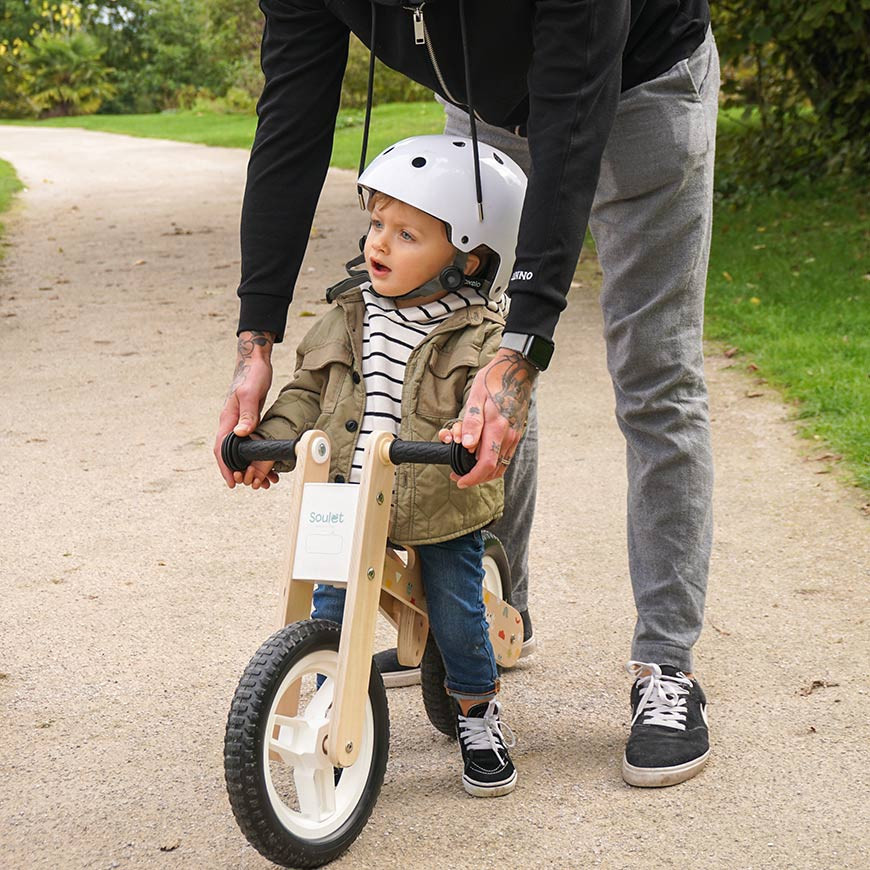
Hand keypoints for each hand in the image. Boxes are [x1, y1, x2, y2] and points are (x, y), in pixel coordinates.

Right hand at [214, 330, 274, 486]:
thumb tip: (242, 434)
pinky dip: (257, 455)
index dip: (225, 467)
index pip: (220, 449)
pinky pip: (250, 443)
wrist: (256, 362)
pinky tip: (268, 462)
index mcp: (227, 419)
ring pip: (241, 451)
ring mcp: (239, 423)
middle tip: (253, 485)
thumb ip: (247, 414)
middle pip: (229, 455)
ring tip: (265, 479)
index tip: (232, 483)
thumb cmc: (252, 374)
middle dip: (238, 472)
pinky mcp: (249, 421)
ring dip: (250, 466)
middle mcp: (231, 424)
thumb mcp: (251, 393)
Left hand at [448, 348, 536, 487]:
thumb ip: (472, 423)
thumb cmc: (493, 381)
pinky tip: (479, 454)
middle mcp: (509, 436)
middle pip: (494, 470)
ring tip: (466, 465)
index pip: (486, 464)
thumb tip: (468, 446)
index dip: (472, 477)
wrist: (517, 369)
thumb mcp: (475, 398)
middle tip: (458, 474)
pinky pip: (504, 456)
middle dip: (475, 477)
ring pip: (500, 465)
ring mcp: (515, 436)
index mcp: (498, 428)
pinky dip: (491, 461)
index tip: (459, 480)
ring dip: (483, 470)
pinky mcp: (516, 433)